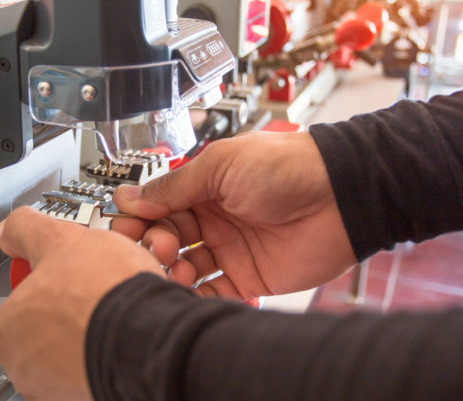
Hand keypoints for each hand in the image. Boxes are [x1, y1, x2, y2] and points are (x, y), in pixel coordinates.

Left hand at [0, 206, 163, 400]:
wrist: (154, 335)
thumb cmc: (105, 295)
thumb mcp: (61, 239)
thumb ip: (27, 230)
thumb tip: (11, 229)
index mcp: (8, 333)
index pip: (22, 299)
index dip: (51, 278)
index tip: (69, 271)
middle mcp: (28, 371)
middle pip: (52, 324)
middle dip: (76, 304)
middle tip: (99, 286)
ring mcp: (62, 390)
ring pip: (80, 344)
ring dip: (98, 324)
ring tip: (118, 306)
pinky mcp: (96, 394)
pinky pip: (103, 364)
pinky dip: (115, 346)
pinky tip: (129, 327)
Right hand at [113, 131, 356, 298]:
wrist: (339, 195)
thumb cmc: (287, 168)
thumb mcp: (220, 166)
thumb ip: (173, 186)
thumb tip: (130, 196)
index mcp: (204, 187)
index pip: (157, 207)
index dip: (139, 219)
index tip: (123, 228)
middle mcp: (213, 218)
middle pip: (166, 238)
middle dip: (155, 244)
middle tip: (160, 245)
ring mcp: (230, 249)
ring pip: (185, 267)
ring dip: (173, 271)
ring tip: (179, 268)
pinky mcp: (249, 277)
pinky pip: (213, 292)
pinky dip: (196, 296)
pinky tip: (188, 291)